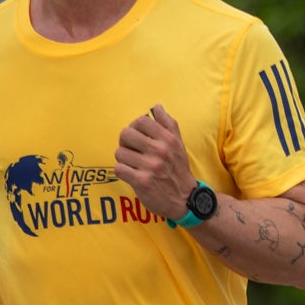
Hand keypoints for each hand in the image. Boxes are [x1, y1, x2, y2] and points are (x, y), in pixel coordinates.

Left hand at [115, 104, 196, 219]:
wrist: (185, 198)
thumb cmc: (178, 168)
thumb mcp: (178, 144)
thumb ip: (168, 124)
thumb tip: (157, 106)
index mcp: (168, 139)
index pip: (141, 121)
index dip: (134, 128)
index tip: (138, 137)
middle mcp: (160, 151)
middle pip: (125, 134)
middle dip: (125, 143)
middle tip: (132, 151)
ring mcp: (150, 166)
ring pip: (119, 153)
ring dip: (124, 160)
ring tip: (134, 165)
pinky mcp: (142, 181)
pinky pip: (119, 169)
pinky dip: (123, 172)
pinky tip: (132, 175)